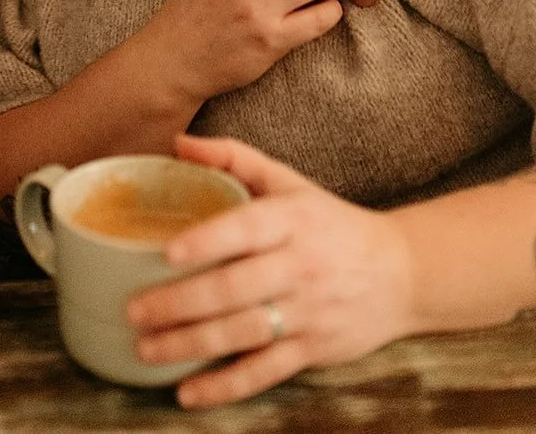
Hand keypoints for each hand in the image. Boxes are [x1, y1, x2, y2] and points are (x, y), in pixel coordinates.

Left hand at [127, 134, 414, 408]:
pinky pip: (265, 371)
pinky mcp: (313, 350)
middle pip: (235, 288)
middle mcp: (300, 266)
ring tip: (147, 348)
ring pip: (244, 332)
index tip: (167, 251)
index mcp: (291, 219)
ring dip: (191, 345)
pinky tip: (188, 393)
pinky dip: (226, 386)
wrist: (402, 273)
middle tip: (134, 311)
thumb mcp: (288, 182)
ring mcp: (308, 312)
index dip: (208, 240)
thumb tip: (177, 143)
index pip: (246, 228)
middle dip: (181, 303)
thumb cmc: (330, 222)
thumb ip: (233, 157)